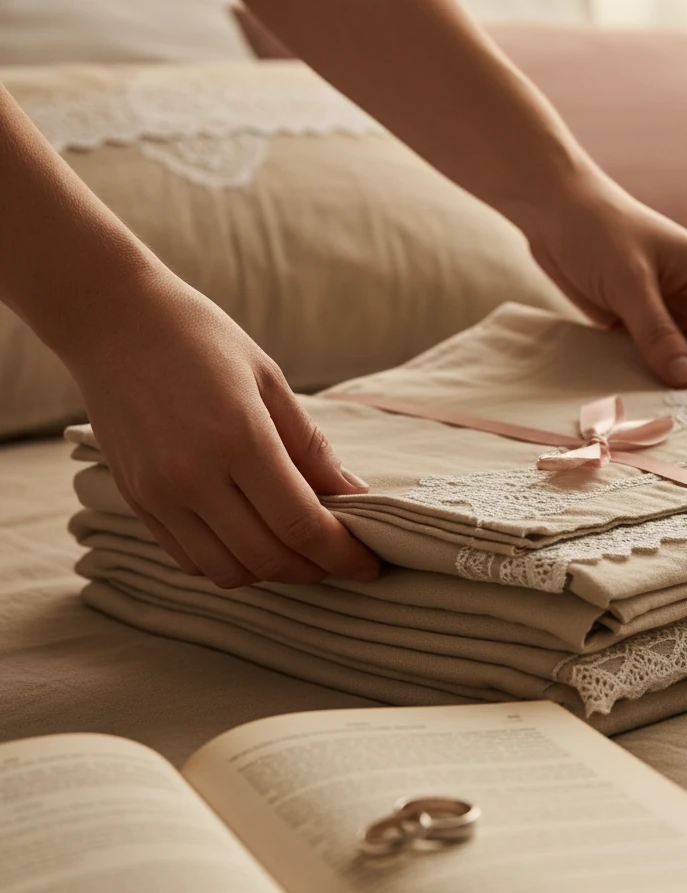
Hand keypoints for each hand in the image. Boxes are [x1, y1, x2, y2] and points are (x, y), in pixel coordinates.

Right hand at [66, 273, 379, 587]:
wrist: (111, 320)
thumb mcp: (270, 380)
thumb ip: (311, 447)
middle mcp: (193, 476)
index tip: (369, 565)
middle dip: (316, 569)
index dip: (342, 554)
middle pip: (268, 558)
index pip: (301, 524)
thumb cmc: (200, 340)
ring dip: (273, 572)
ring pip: (228, 571)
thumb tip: (354, 494)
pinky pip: (189, 559)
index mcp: (238, 439)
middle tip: (341, 557)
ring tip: (299, 550)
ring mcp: (158, 494)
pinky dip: (229, 563)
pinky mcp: (135, 500)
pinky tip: (251, 541)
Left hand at [521, 173, 686, 386]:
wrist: (550, 210)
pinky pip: (647, 359)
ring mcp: (664, 313)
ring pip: (678, 361)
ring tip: (660, 419)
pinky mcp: (634, 324)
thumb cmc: (598, 230)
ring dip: (668, 386)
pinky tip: (634, 403)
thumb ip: (658, 333)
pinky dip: (643, 378)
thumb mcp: (630, 282)